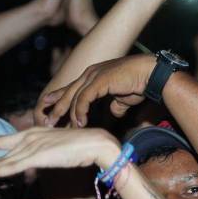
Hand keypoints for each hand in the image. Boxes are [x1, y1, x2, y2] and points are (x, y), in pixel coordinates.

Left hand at [0, 127, 120, 179]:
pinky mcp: (35, 157)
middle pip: (1, 149)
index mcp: (35, 132)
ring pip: (2, 161)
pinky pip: (10, 167)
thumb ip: (48, 151)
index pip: (6, 140)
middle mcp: (29, 137)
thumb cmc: (84, 144)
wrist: (95, 143)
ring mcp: (31, 147)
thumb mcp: (60, 145)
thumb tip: (48, 156)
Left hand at [39, 55, 156, 127]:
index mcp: (95, 75)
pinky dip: (80, 110)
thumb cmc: (140, 82)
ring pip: (74, 96)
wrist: (151, 73)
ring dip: (66, 112)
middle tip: (46, 120)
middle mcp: (91, 73)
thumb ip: (116, 104)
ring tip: (62, 126)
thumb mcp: (124, 97)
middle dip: (56, 106)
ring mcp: (94, 75)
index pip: (72, 87)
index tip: (47, 105)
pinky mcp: (99, 80)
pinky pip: (84, 98)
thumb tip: (113, 112)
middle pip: (68, 91)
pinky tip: (80, 122)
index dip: (59, 96)